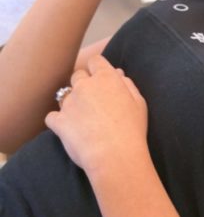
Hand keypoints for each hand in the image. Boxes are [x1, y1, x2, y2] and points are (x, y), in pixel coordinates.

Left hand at [45, 55, 148, 178]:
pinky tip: (67, 129)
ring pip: (64, 95)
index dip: (97, 69)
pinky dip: (57, 121)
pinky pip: (52, 116)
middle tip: (91, 101)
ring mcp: (69, 103)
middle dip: (83, 84)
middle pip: (77, 75)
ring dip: (70, 103)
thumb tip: (118, 74)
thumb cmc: (132, 129)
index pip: (95, 61)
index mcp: (106, 77)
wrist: (115, 155)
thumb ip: (127, 84)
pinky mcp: (59, 121)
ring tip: (80, 119)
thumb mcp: (138, 103)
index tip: (101, 80)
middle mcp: (84, 85)